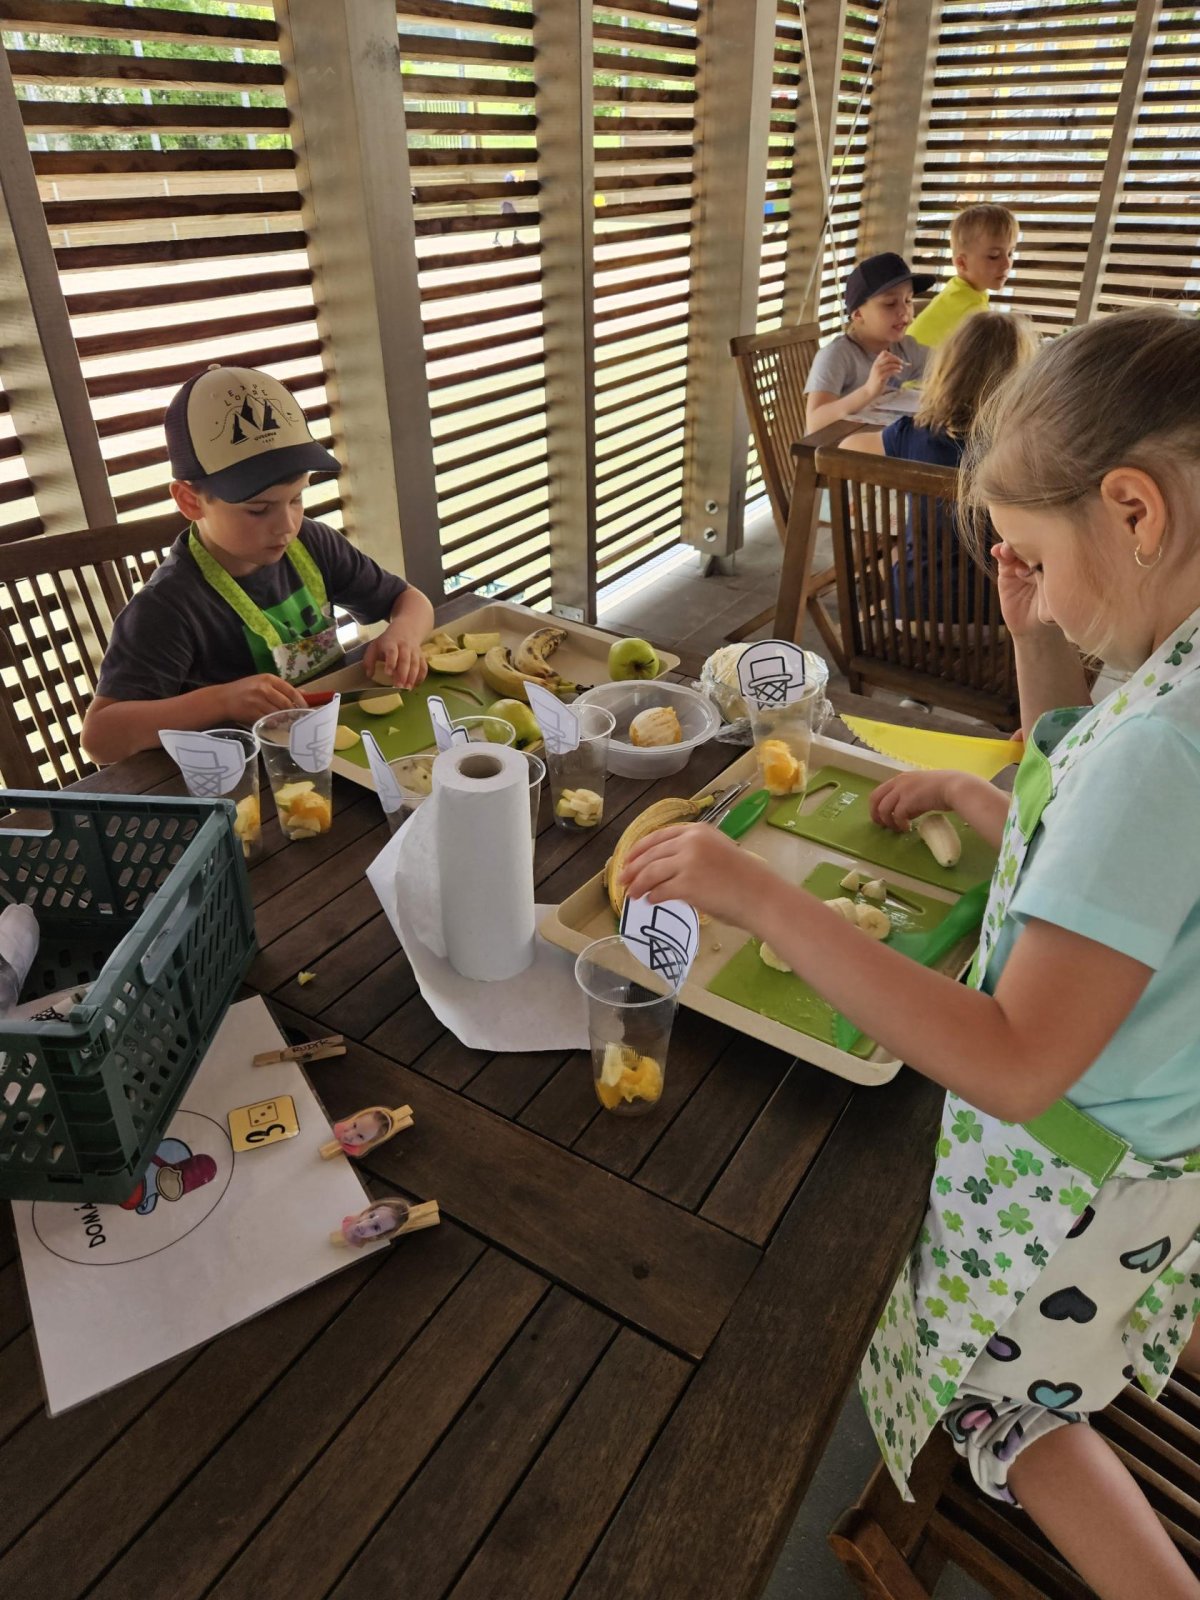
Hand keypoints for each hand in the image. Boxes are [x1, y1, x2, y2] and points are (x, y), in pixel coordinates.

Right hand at [217, 673, 306, 722]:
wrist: (223, 699)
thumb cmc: (245, 690)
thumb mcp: (262, 683)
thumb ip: (282, 688)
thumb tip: (304, 693)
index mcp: (268, 679)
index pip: (291, 690)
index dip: (301, 701)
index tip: (305, 709)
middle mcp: (263, 688)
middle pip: (286, 704)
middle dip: (293, 713)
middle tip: (296, 718)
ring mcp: (257, 700)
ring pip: (278, 713)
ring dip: (284, 720)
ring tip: (286, 722)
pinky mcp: (251, 712)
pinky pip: (268, 721)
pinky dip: (273, 724)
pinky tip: (274, 724)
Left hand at [364, 630, 427, 690]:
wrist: (406, 630)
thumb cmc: (388, 642)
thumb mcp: (375, 646)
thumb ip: (369, 660)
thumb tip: (369, 675)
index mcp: (391, 643)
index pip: (392, 652)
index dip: (391, 662)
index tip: (388, 673)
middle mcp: (404, 647)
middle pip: (405, 660)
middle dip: (403, 674)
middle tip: (399, 686)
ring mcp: (414, 651)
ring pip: (415, 664)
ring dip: (412, 677)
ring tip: (408, 688)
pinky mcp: (421, 656)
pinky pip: (423, 666)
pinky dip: (421, 676)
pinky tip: (416, 685)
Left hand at [620, 824, 775, 929]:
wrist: (761, 896)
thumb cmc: (745, 879)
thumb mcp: (718, 851)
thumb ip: (694, 852)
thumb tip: (668, 867)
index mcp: (698, 830)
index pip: (659, 836)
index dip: (639, 849)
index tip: (628, 859)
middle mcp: (690, 841)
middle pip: (651, 854)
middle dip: (632, 868)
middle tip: (622, 880)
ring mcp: (687, 862)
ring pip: (651, 872)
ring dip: (638, 884)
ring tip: (632, 894)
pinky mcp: (686, 884)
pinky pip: (660, 890)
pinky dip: (652, 896)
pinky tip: (651, 901)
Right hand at [862, 349, 904, 400]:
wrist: (869, 391)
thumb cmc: (876, 381)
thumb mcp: (879, 371)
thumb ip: (885, 366)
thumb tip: (897, 362)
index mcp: (876, 363)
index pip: (884, 353)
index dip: (891, 355)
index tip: (896, 360)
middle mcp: (876, 366)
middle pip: (888, 357)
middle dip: (896, 359)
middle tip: (902, 363)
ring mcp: (878, 371)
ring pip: (890, 364)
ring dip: (897, 365)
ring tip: (901, 368)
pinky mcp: (880, 378)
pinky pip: (890, 371)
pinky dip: (896, 370)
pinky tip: (899, 371)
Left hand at [871, 769, 967, 832]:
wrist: (956, 787)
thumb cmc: (944, 789)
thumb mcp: (921, 790)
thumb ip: (910, 798)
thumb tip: (905, 814)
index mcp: (901, 778)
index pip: (879, 791)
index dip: (877, 806)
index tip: (882, 817)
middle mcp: (899, 782)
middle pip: (875, 799)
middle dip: (875, 814)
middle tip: (882, 825)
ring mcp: (902, 790)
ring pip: (883, 809)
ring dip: (889, 822)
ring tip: (898, 829)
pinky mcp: (908, 800)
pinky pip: (896, 816)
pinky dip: (900, 824)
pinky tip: (907, 828)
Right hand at [991, 541, 1053, 639]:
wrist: (1035, 629)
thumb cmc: (1052, 611)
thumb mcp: (1052, 592)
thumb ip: (1044, 574)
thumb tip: (1033, 560)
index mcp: (1055, 560)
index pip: (1049, 542)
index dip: (1044, 537)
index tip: (1040, 539)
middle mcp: (1038, 559)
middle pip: (1032, 540)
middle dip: (1026, 539)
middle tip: (1022, 542)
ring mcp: (1022, 564)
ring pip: (1016, 547)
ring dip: (1010, 545)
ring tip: (1008, 550)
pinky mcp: (1007, 571)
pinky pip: (1003, 558)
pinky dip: (999, 552)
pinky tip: (997, 551)